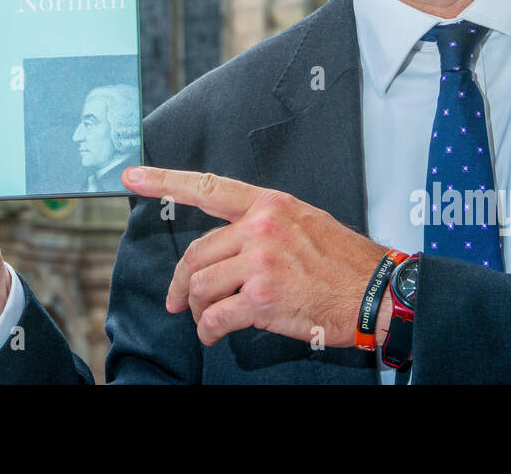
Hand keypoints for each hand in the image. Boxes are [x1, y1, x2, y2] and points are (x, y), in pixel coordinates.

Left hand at [122, 166, 390, 347]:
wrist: (377, 293)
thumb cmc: (345, 263)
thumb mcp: (305, 222)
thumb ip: (264, 225)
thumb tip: (231, 244)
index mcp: (269, 205)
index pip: (207, 187)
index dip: (164, 181)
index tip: (133, 176)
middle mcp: (261, 227)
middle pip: (196, 253)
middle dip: (182, 282)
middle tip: (179, 302)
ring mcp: (260, 262)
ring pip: (200, 285)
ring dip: (197, 309)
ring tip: (208, 319)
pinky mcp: (263, 298)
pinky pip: (215, 316)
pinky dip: (209, 330)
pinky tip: (216, 334)